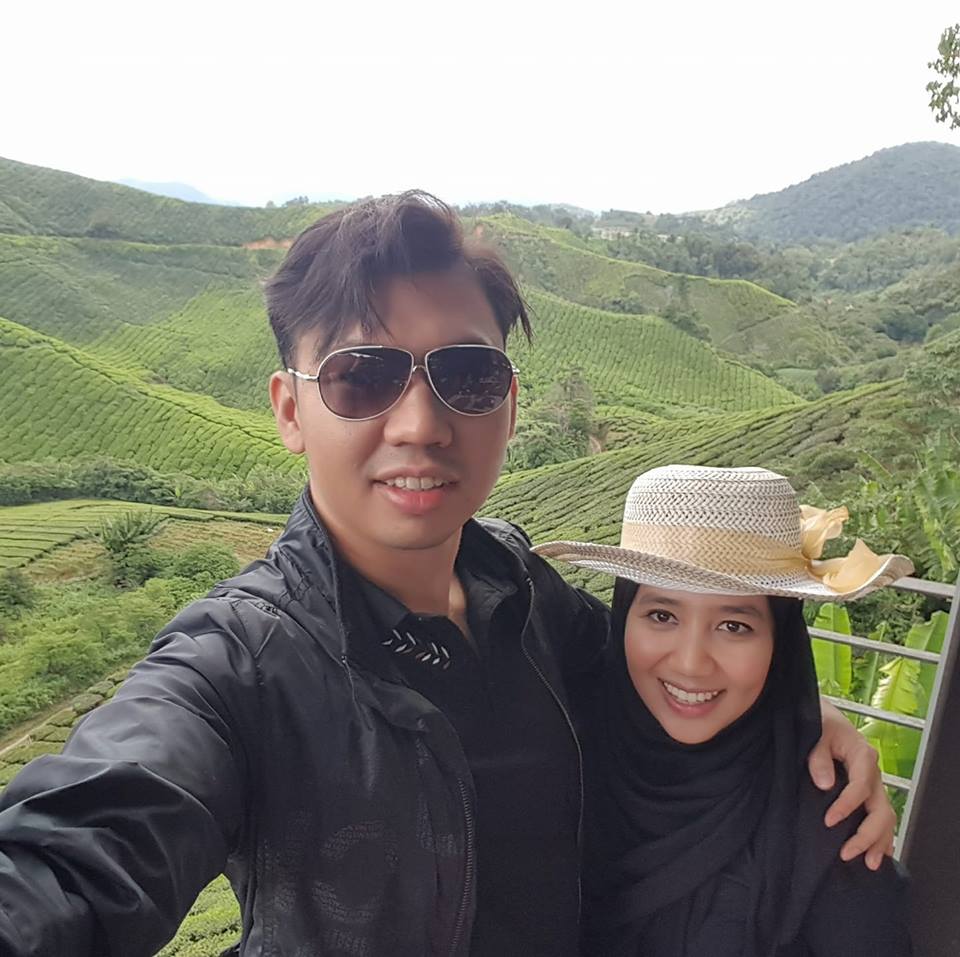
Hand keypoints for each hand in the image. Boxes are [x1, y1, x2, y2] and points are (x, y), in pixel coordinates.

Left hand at [808, 699, 895, 869]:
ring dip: (878, 840)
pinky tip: (877, 853)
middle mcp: (872, 771)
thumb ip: (818, 757)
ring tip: (868, 863)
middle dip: (867, 835)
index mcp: (862, 755)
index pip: (860, 788)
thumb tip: (825, 785)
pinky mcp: (866, 788)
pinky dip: (881, 835)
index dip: (846, 807)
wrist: (819, 713)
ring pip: (885, 816)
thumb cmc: (816, 720)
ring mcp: (872, 782)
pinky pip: (880, 814)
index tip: (828, 821)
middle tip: (847, 853)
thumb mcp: (815, 732)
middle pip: (880, 809)